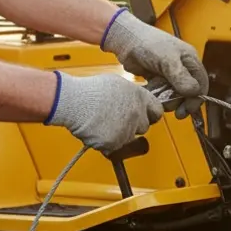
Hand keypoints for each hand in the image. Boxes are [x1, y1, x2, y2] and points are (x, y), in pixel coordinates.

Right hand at [46, 72, 163, 152]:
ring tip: (102, 122)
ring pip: (128, 138)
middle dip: (133, 125)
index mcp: (140, 97)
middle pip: (144, 127)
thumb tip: (137, 101)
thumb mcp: (118, 84)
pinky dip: (106, 142)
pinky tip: (96, 130)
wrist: (73, 101)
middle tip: (116, 119)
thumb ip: (132, 94)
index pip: (157, 111)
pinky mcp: (115, 143)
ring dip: (119, 134)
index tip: (144, 116)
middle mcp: (137, 114)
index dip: (149, 114)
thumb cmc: (90, 90)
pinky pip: (114, 146)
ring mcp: (127, 130)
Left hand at [101, 8, 209, 108]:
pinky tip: (151, 95)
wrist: (124, 39)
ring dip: (167, 100)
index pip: (200, 84)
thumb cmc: (147, 44)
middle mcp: (182, 67)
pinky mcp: (157, 78)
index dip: (196, 99)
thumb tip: (194, 92)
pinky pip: (162, 92)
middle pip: (188, 92)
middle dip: (180, 101)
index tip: (186, 110)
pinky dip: (158, 96)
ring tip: (158, 100)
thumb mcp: (166, 59)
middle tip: (171, 109)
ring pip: (174, 94)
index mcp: (190, 60)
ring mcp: (169, 73)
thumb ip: (180, 76)